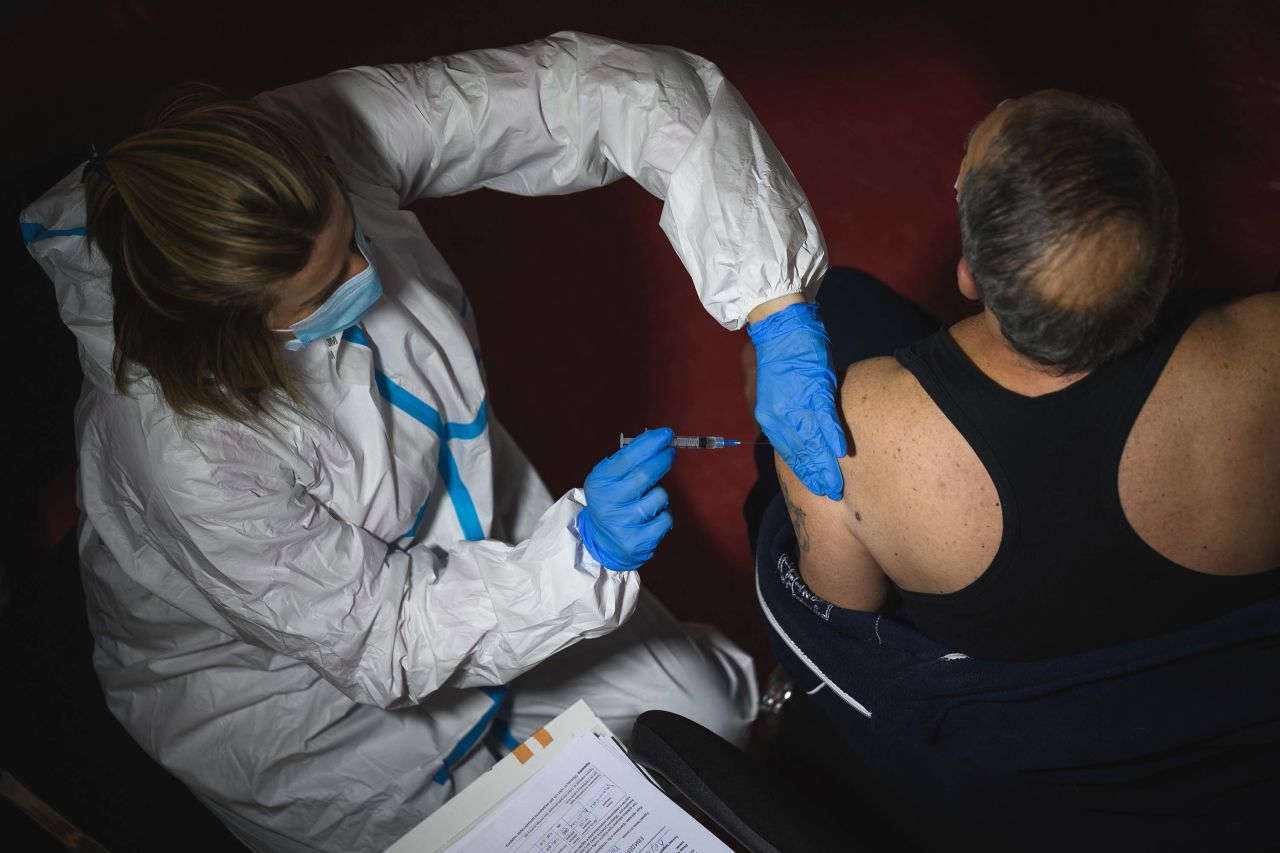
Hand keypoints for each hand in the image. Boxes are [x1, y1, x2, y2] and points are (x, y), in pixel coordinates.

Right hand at [578, 428, 676, 570]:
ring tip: (648, 500)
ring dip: (660, 494)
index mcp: (600, 482)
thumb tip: (658, 440)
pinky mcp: (637, 540)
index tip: (666, 434)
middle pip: (645, 474)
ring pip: (659, 497)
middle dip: (663, 459)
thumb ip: (629, 461)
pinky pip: (665, 518)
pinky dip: (663, 515)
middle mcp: (609, 502)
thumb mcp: (609, 479)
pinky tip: (650, 518)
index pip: (628, 457)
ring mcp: (623, 522)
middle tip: (670, 452)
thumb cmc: (612, 501)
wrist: (601, 541)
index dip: (651, 444)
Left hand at [748, 302, 846, 499]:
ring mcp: (797, 404)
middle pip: (800, 452)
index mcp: (771, 416)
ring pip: (811, 442)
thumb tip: (804, 430)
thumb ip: (790, 414)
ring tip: (836, 484)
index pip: (789, 450)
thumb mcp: (779, 392)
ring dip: (825, 464)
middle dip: (816, 474)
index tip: (816, 485)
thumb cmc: (781, 357)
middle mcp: (780, 415)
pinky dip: (832, 436)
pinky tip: (840, 453)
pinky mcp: (813, 390)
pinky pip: (824, 419)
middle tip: (831, 492)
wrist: (780, 327)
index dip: (804, 470)